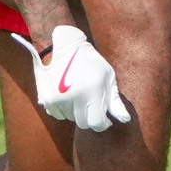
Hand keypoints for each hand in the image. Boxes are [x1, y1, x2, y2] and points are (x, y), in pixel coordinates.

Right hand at [14, 24, 129, 132]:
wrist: (62, 47)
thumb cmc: (89, 61)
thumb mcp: (107, 76)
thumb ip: (115, 100)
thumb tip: (125, 119)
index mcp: (92, 92)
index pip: (97, 123)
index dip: (102, 123)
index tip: (104, 118)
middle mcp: (74, 98)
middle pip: (83, 123)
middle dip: (89, 117)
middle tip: (91, 103)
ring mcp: (58, 100)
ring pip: (70, 119)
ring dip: (76, 112)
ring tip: (78, 94)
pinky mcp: (46, 100)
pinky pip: (58, 114)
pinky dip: (64, 109)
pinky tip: (66, 95)